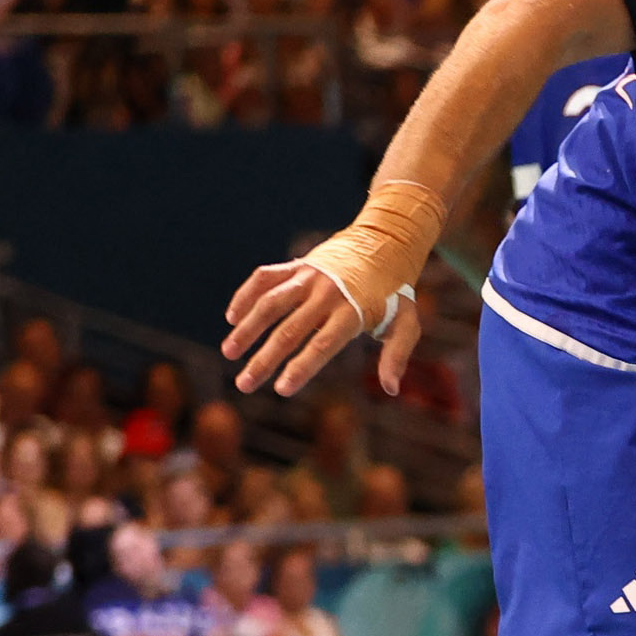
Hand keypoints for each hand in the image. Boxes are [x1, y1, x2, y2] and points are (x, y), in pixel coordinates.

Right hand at [224, 261, 423, 396]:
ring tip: (229, 353)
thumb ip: (397, 356)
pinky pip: (264, 279)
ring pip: (270, 303)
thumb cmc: (393, 294)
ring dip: (247, 328)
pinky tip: (232, 318)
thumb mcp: (406, 324)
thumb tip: (392, 389)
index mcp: (353, 311)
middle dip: (265, 359)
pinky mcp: (295, 266)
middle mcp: (327, 293)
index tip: (282, 390)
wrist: (385, 245)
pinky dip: (246, 296)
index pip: (323, 344)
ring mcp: (308, 276)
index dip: (301, 368)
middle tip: (245, 385)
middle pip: (291, 330)